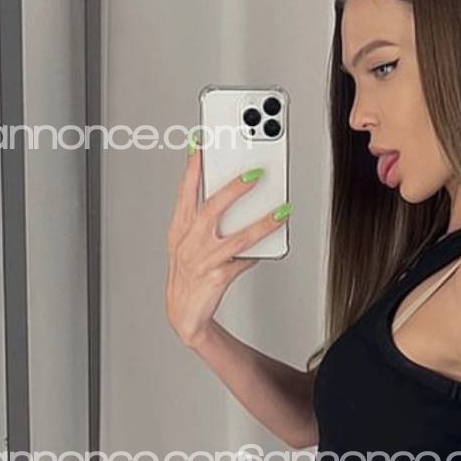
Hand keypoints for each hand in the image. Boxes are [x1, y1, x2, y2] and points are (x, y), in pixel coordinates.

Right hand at [165, 138, 289, 348]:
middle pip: (210, 210)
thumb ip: (204, 220)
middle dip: (233, 190)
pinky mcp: (216, 279)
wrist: (184, 315)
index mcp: (179, 230)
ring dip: (260, 223)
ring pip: (235, 238)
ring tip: (280, 210)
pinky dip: (257, 253)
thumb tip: (234, 197)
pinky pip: (242, 262)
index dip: (193, 168)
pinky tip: (270, 244)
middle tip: (254, 173)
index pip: (185, 193)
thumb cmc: (190, 274)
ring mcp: (202, 262)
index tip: (202, 145)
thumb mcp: (189, 244)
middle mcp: (188, 244)